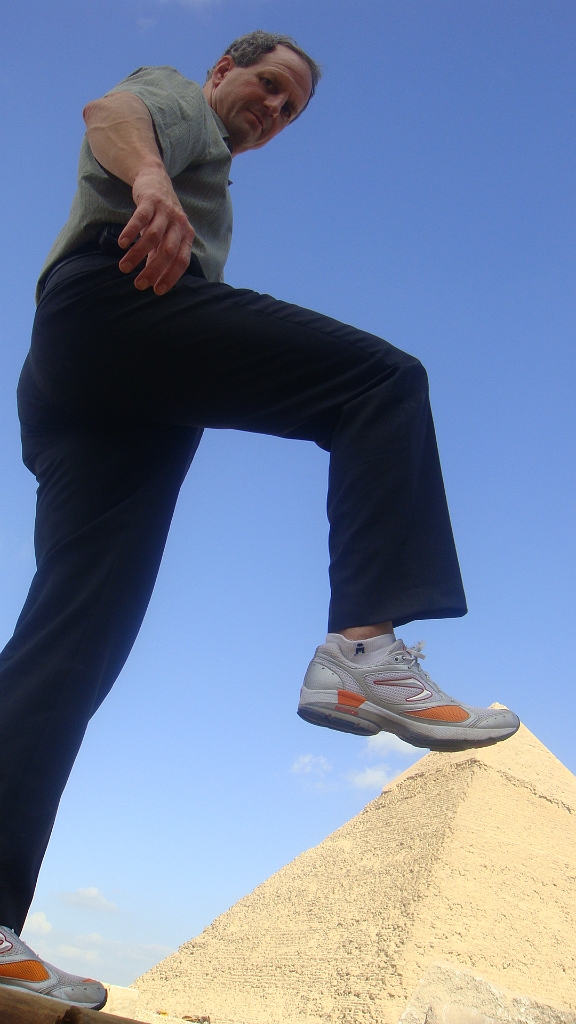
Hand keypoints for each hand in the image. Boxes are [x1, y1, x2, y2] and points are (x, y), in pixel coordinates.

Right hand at [117, 163, 195, 294]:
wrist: (155, 179)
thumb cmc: (160, 214)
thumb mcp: (164, 235)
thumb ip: (159, 255)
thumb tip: (152, 278)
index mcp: (186, 235)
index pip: (182, 261)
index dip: (170, 277)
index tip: (157, 290)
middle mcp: (179, 224)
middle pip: (168, 252)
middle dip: (153, 270)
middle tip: (139, 284)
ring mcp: (166, 211)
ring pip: (153, 237)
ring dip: (137, 254)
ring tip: (124, 267)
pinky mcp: (151, 200)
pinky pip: (141, 219)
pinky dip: (130, 232)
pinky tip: (121, 244)